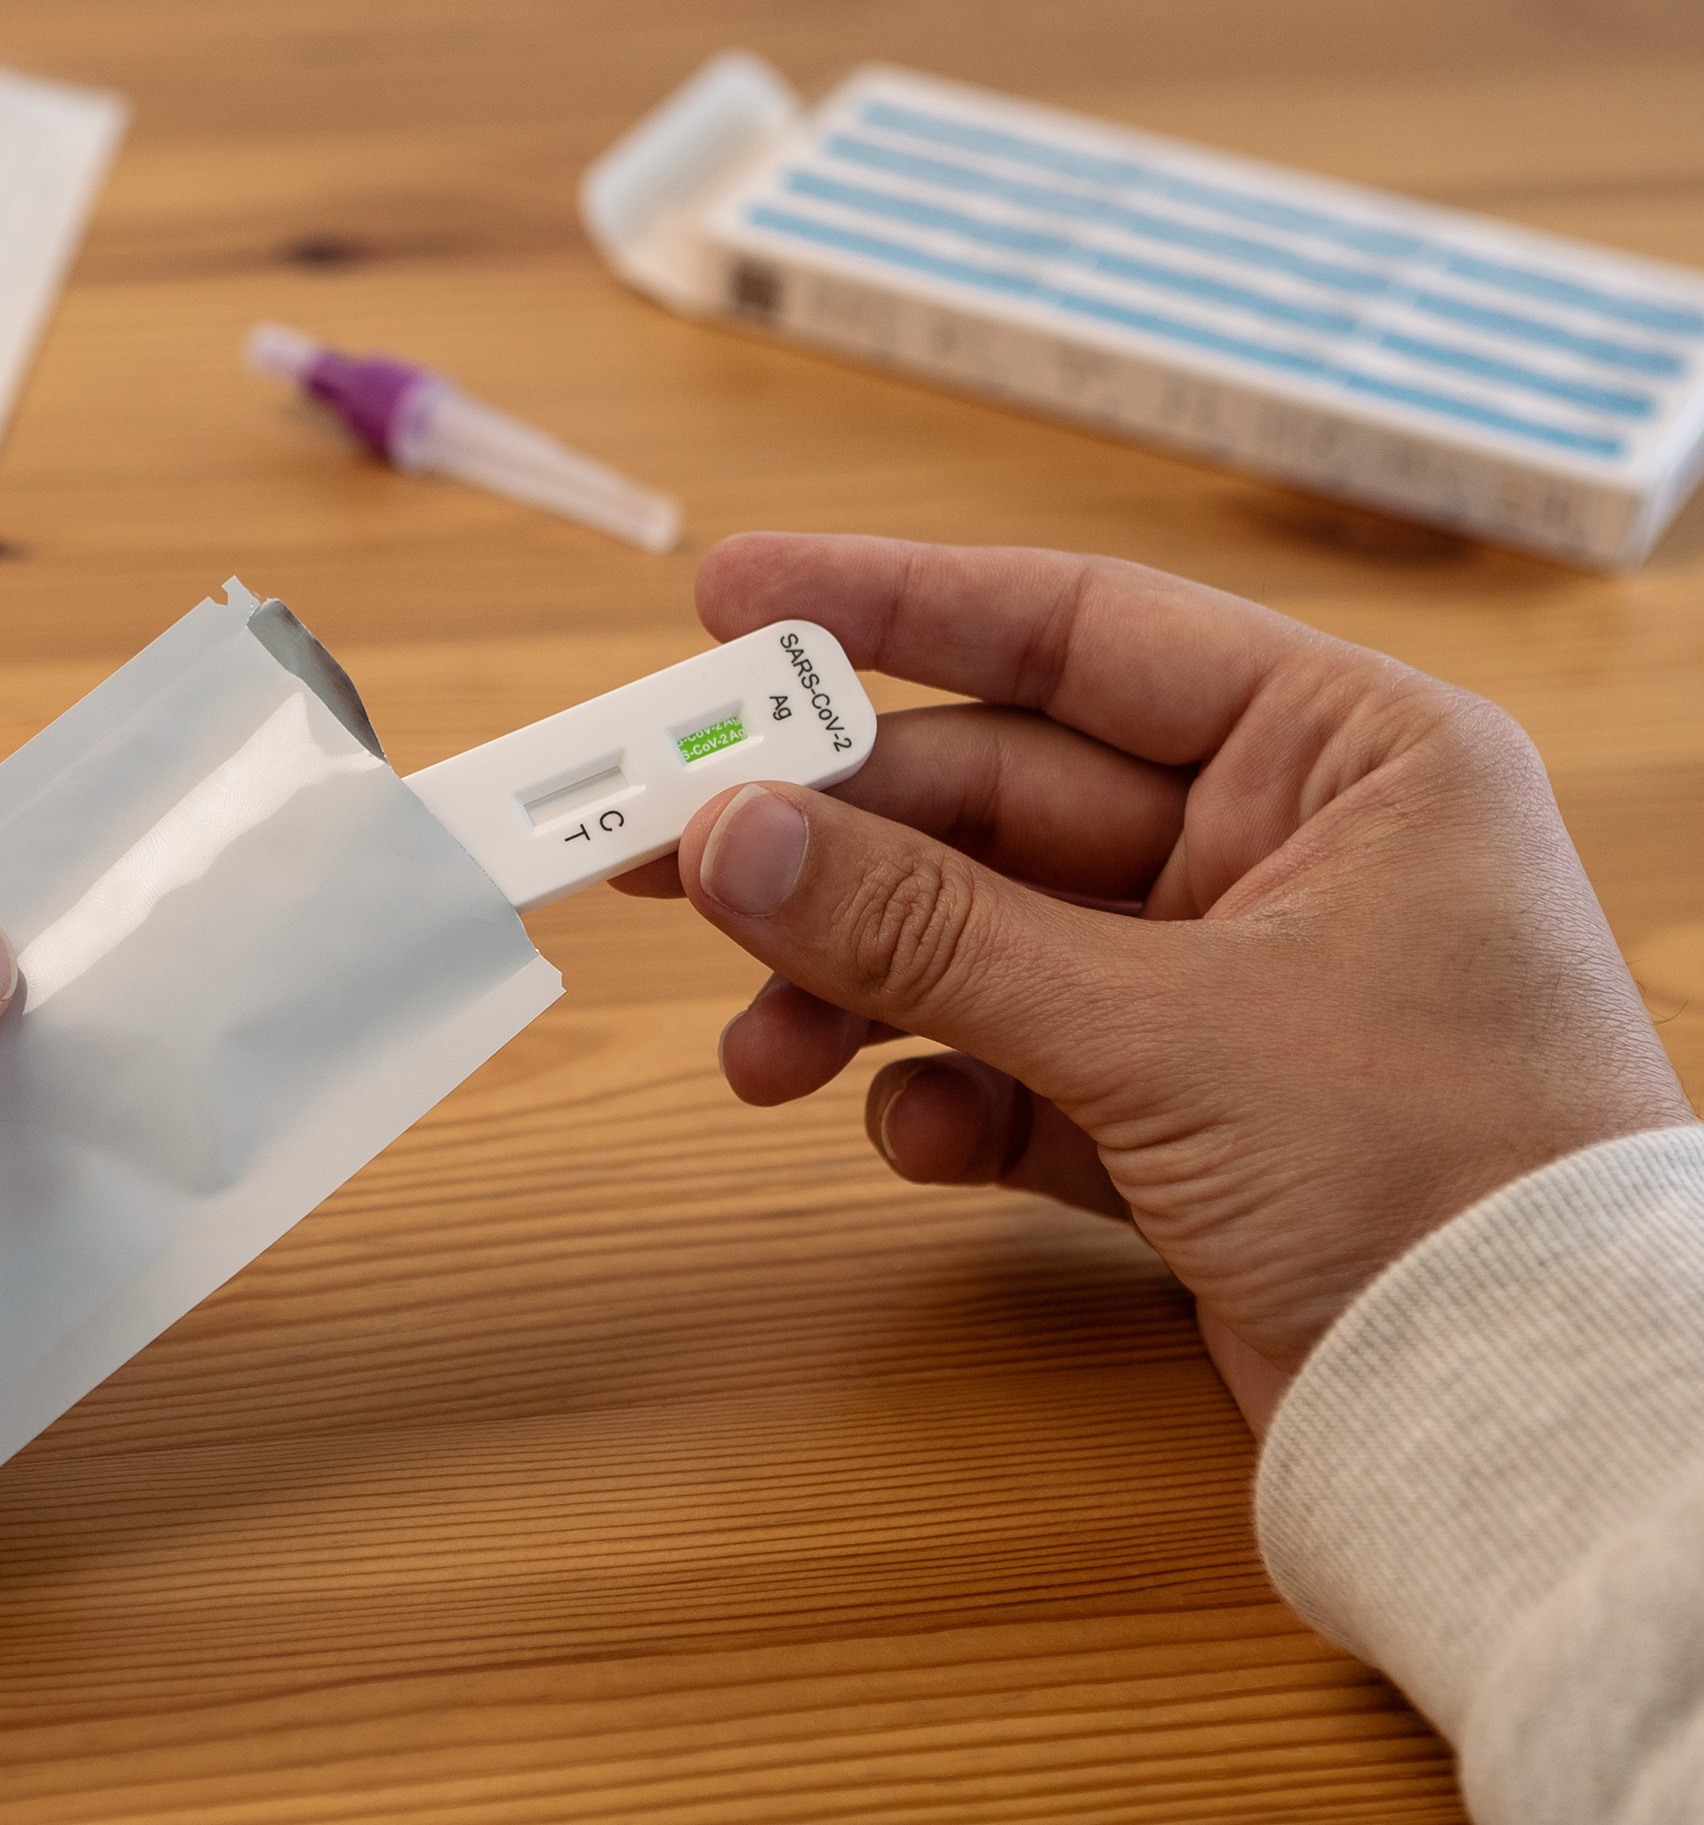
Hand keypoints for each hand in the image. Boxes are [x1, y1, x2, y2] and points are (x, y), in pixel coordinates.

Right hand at [619, 534, 1693, 1427]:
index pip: (1079, 630)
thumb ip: (930, 929)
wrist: (1529, 1426)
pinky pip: (1019, 1064)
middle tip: (670, 853)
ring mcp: (1233, 983)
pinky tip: (913, 1137)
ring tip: (761, 1052)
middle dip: (837, 848)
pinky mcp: (1190, 1111)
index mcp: (1342, 756)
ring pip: (987, 940)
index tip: (731, 602)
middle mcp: (1289, 850)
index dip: (891, 610)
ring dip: (863, 990)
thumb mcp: (1161, 1029)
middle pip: (996, 801)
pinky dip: (948, 1097)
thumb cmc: (1446, 1179)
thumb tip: (733, 834)